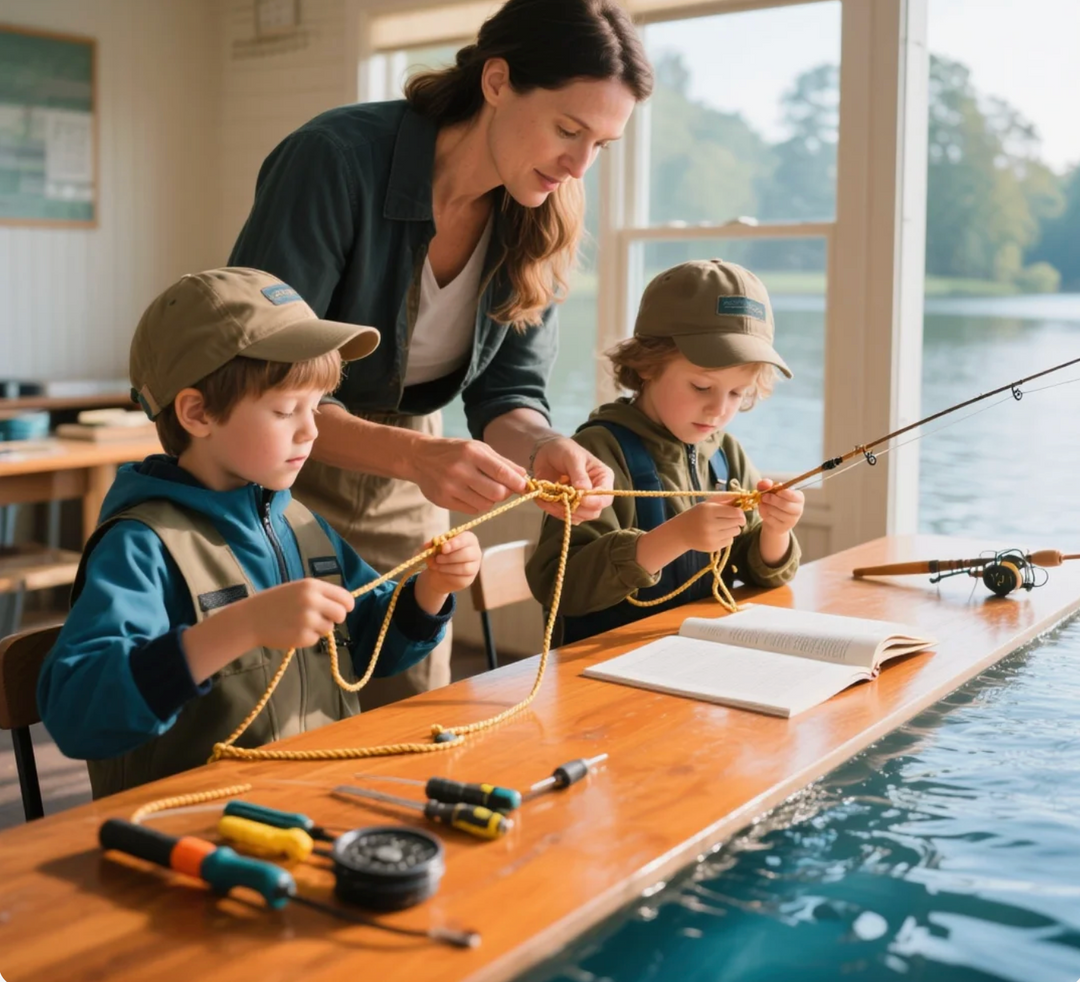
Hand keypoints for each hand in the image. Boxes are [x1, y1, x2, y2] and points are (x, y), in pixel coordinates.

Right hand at [243, 578, 354, 650]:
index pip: (345, 597)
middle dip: (336, 618)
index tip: (345, 608)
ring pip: (329, 628)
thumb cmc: (275, 602)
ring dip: (319, 628)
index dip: (347, 605)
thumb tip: (344, 605)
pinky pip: (316, 639)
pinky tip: (293, 631)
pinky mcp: (303, 637)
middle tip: (323, 618)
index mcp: (312, 586)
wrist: (250, 619)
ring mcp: (308, 620)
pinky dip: (308, 637)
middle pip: (341, 614)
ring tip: (300, 623)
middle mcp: (312, 602)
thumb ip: (319, 594)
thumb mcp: (297, 589)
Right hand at [412, 438, 527, 513]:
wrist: (420, 457)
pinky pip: (471, 510)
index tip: (524, 486)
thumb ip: (502, 462)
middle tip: (502, 488)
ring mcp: (450, 487)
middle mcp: (460, 470)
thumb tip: (524, 476)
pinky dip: (476, 505)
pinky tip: (470, 494)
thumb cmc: (455, 452)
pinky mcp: (443, 500)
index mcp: (471, 453)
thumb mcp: (478, 449)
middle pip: (497, 493)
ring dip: (490, 500)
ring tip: (483, 489)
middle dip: (505, 493)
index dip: (516, 482)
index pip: (501, 472)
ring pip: (485, 505)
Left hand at [415, 531, 481, 610]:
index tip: (443, 548)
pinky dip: (448, 575)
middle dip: (449, 557)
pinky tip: (442, 572)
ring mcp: (474, 566)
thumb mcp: (433, 548)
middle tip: (438, 559)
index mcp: (468, 539)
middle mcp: (475, 552)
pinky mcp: (469, 578)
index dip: (455, 543)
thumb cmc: (440, 555)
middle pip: (466, 554)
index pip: (466, 539)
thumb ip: (431, 544)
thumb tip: (429, 544)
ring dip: (447, 567)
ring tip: (437, 565)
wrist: (439, 573)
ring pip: (464, 567)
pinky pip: (461, 578)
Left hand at [531, 437, 613, 522]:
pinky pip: (565, 517)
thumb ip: (579, 473)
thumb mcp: (572, 457)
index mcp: (603, 478)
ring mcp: (583, 502)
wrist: (547, 453)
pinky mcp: (570, 507)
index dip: (594, 501)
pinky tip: (547, 499)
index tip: (579, 497)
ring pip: (579, 517)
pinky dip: (554, 511)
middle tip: (561, 496)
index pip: (605, 497)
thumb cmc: (563, 450)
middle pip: (593, 512)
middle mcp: (595, 493)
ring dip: (563, 510)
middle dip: (576, 508)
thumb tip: (584, 490)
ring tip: (551, 495)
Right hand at [673, 500, 746, 553]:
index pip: (736, 513)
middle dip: (738, 520)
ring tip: (724, 526)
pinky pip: (730, 541)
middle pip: (737, 523)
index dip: (741, 513)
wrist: (681, 532)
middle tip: (732, 519)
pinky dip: (727, 537)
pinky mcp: (712, 547)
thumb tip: (742, 498)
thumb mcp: (708, 504)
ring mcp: (711, 537)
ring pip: (736, 532)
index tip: (739, 513)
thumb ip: (725, 499)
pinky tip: (718, 534)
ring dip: (733, 528)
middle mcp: (710, 524)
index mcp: (709, 511)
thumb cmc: (697, 515)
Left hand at [755, 479, 803, 534]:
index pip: (794, 496)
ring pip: (777, 513)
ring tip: (762, 503)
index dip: (782, 493)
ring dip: (766, 507)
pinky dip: (764, 514)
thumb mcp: (770, 490)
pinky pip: (771, 520)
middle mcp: (798, 510)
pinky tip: (763, 510)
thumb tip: (764, 483)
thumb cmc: (774, 500)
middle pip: (785, 505)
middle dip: (771, 500)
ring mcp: (791, 520)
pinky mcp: (783, 528)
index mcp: (799, 498)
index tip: (775, 491)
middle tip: (763, 497)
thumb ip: (767, 484)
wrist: (773, 518)